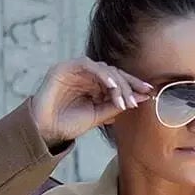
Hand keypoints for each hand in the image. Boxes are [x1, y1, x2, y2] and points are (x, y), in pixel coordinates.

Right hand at [28, 57, 155, 146]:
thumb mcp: (98, 116)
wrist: (46, 130)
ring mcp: (76, 70)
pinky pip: (88, 65)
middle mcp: (87, 75)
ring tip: (123, 101)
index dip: (134, 86)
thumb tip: (139, 99)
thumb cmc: (70, 124)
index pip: (118, 81)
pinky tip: (111, 86)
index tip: (149, 93)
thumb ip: (115, 107)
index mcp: (95, 85)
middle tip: (136, 101)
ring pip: (103, 69)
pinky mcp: (66, 67)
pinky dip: (102, 74)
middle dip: (128, 86)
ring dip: (116, 84)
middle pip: (114, 73)